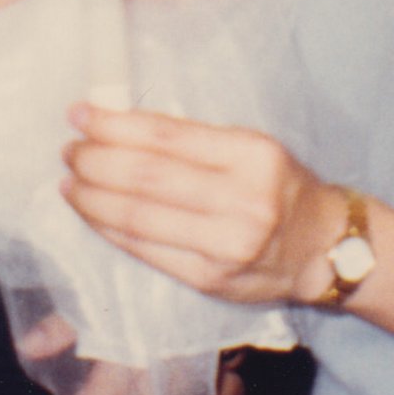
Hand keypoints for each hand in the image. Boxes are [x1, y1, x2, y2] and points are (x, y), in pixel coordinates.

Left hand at [61, 103, 346, 307]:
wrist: (323, 248)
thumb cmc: (278, 186)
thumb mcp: (250, 147)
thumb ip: (192, 139)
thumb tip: (116, 125)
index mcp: (252, 155)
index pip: (165, 137)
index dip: (114, 125)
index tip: (80, 114)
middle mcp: (243, 201)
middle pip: (146, 178)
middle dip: (95, 161)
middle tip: (69, 150)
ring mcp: (226, 245)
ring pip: (139, 218)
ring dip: (92, 198)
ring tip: (70, 182)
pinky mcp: (210, 280)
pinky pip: (145, 251)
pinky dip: (110, 230)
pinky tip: (92, 214)